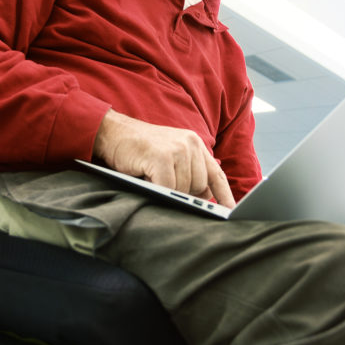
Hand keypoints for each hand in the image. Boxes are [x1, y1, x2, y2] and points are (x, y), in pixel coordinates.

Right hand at [92, 109, 235, 207]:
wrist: (113, 133)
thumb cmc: (140, 149)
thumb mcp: (171, 156)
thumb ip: (190, 171)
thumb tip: (206, 196)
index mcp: (195, 143)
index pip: (216, 174)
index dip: (224, 195)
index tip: (231, 211)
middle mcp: (190, 144)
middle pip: (199, 186)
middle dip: (183, 194)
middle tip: (163, 185)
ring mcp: (176, 149)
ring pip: (184, 189)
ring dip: (167, 191)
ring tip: (152, 177)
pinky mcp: (161, 157)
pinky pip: (168, 188)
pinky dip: (158, 190)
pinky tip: (147, 180)